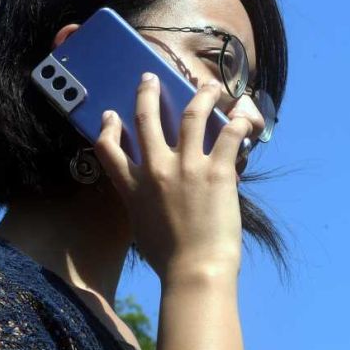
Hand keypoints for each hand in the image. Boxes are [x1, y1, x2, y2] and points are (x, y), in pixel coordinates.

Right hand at [93, 72, 256, 281]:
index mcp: (133, 188)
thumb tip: (154, 200)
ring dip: (201, 96)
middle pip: (146, 119)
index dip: (107, 128)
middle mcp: (155, 171)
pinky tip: (243, 113)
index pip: (108, 149)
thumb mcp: (142, 228)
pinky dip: (238, 121)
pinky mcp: (217, 171)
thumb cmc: (170, 259)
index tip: (110, 115)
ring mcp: (186, 167)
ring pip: (191, 115)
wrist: (194, 270)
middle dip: (147, 93)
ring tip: (208, 87)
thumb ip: (143, 205)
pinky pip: (228, 135)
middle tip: (149, 79)